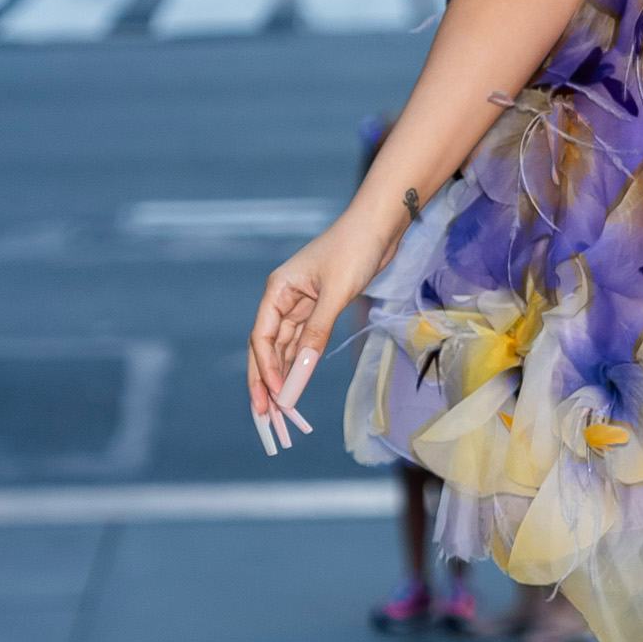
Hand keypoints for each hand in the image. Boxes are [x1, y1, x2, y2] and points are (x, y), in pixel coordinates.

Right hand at [246, 209, 390, 451]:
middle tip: (265, 416)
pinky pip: (303, 341)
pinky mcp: (320, 307)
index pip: (262, 338)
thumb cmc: (355, 250)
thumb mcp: (334, 294)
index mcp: (277, 290)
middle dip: (265, 381)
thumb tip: (298, 375)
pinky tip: (296, 384)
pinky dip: (300, 363)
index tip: (275, 398)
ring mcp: (301, 304)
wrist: (380, 225)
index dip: (266, 370)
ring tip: (281, 409)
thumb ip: (315, 335)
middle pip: (267, 347)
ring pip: (286, 348)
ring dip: (283, 376)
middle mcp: (283, 298)